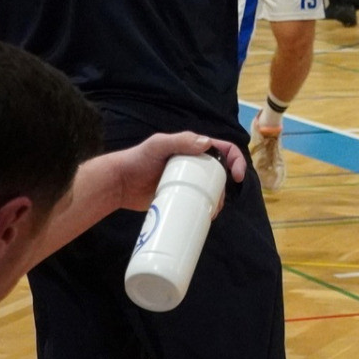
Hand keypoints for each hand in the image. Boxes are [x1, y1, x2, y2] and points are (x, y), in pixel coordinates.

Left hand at [112, 131, 247, 212]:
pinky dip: (206, 210)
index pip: (224, 150)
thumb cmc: (138, 160)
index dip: (236, 161)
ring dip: (218, 202)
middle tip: (219, 203)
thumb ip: (180, 141)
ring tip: (212, 213)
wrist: (120, 183)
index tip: (238, 177)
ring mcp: (187, 181)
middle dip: (226, 189)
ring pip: (211, 191)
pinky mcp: (181, 196)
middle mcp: (194, 163)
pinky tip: (206, 218)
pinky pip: (199, 202)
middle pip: (220, 174)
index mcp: (193, 147)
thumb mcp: (158, 145)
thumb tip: (207, 144)